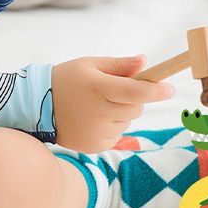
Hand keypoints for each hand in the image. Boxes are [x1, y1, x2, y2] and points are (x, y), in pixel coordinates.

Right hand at [50, 54, 174, 152]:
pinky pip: (117, 134)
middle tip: (115, 90)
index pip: (135, 92)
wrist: (37, 105)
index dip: (156, 91)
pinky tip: (92, 118)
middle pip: (136, 108)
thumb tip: (145, 61)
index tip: (170, 88)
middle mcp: (98, 112)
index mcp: (97, 88)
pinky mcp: (95, 146)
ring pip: (127, 121)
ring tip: (97, 105)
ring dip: (121, 112)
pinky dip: (111, 126)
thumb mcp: (90, 64)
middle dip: (134, 99)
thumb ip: (119, 65)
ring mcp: (96, 132)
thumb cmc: (67, 79)